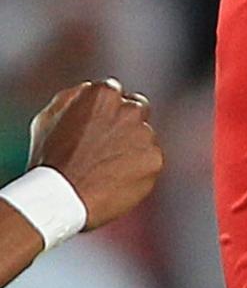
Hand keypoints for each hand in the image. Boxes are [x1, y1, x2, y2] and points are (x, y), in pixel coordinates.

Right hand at [28, 79, 163, 230]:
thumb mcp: (49, 118)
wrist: (61, 197)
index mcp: (104, 94)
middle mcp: (130, 110)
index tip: (100, 124)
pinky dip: (139, 169)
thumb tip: (90, 90)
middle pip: (137, 110)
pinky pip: (150, 161)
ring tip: (106, 168)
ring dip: (133, 147)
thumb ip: (74, 98)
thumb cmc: (50, 158)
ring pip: (145, 137)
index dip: (107, 110)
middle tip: (110, 144)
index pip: (116, 92)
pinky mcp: (154, 159)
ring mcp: (145, 135)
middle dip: (127, 123)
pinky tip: (117, 180)